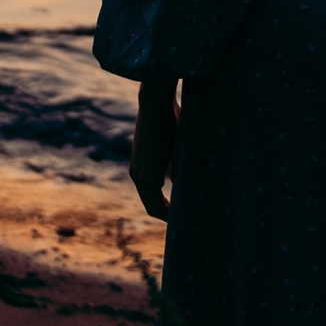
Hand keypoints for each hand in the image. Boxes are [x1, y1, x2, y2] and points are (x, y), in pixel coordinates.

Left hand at [131, 78, 178, 220]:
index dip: (167, 207)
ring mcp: (139, 175)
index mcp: (142, 165)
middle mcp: (137, 173)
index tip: (183, 211)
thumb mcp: (174, 141)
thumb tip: (185, 178)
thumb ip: (176, 161)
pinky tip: (182, 215)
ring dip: (168, 216)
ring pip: (152, 207)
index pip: (151, 195)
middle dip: (168, 215)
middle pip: (152, 206)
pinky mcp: (146, 176)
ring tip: (188, 222)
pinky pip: (154, 205)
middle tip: (188, 223)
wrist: (155, 102)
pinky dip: (167, 213)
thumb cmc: (168, 114)